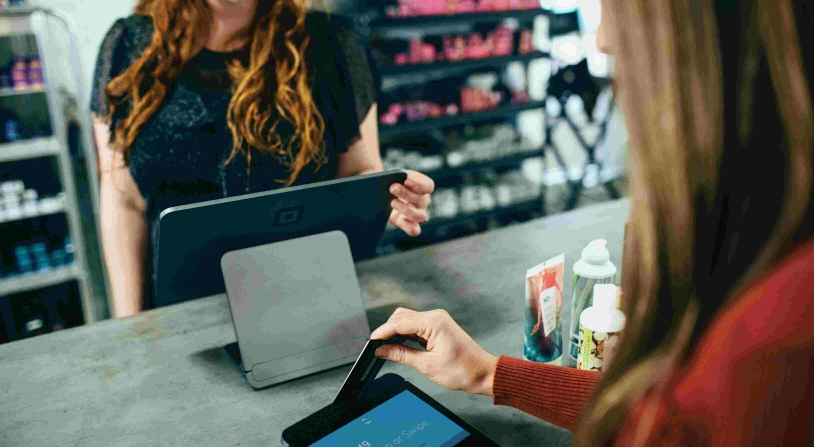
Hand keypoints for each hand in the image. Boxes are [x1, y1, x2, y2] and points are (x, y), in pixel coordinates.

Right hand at [371, 308, 497, 396]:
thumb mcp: (427, 365)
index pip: (399, 322)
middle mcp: (435, 317)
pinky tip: (400, 346)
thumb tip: (381, 350)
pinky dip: (406, 335)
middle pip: (401, 317)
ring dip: (396, 333)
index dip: (382, 332)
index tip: (371, 342)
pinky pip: (416, 326)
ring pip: (407, 320)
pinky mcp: (438, 327)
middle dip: (388, 330)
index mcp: (433, 322)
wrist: (483, 373)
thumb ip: (401, 355)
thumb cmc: (462, 370)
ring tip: (386, 348)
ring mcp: (437, 320)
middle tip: (377, 347)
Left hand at [389, 170, 433, 236]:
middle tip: (393, 188)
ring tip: (392, 202)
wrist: (379, 193)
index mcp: (422, 186)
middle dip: (406, 194)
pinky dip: (410, 227)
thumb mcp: (392, 175)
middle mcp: (422, 201)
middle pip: (421, 200)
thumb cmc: (389, 181)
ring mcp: (417, 214)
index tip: (406, 180)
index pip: (428, 186)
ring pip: (419, 216)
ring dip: (406, 209)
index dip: (419, 184)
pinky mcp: (407, 224)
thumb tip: (391, 181)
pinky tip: (401, 220)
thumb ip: (395, 176)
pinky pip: (414, 230)